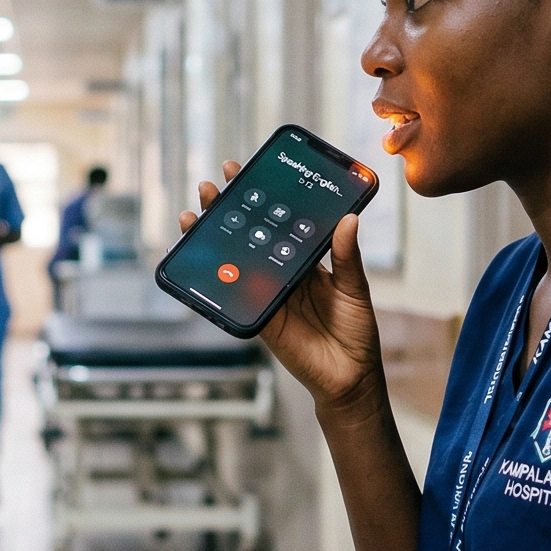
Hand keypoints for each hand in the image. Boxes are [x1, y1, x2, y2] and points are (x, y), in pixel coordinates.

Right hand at [178, 161, 383, 416]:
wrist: (349, 377)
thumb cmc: (357, 331)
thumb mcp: (354, 288)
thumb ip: (346, 256)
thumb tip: (348, 219)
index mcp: (306, 260)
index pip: (280, 222)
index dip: (261, 199)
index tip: (245, 173)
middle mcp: (283, 273)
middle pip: (250, 236)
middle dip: (228, 211)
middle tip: (212, 187)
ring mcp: (268, 294)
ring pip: (235, 261)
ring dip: (212, 239)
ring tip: (194, 215)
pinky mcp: (259, 317)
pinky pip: (232, 296)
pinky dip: (213, 280)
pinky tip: (197, 260)